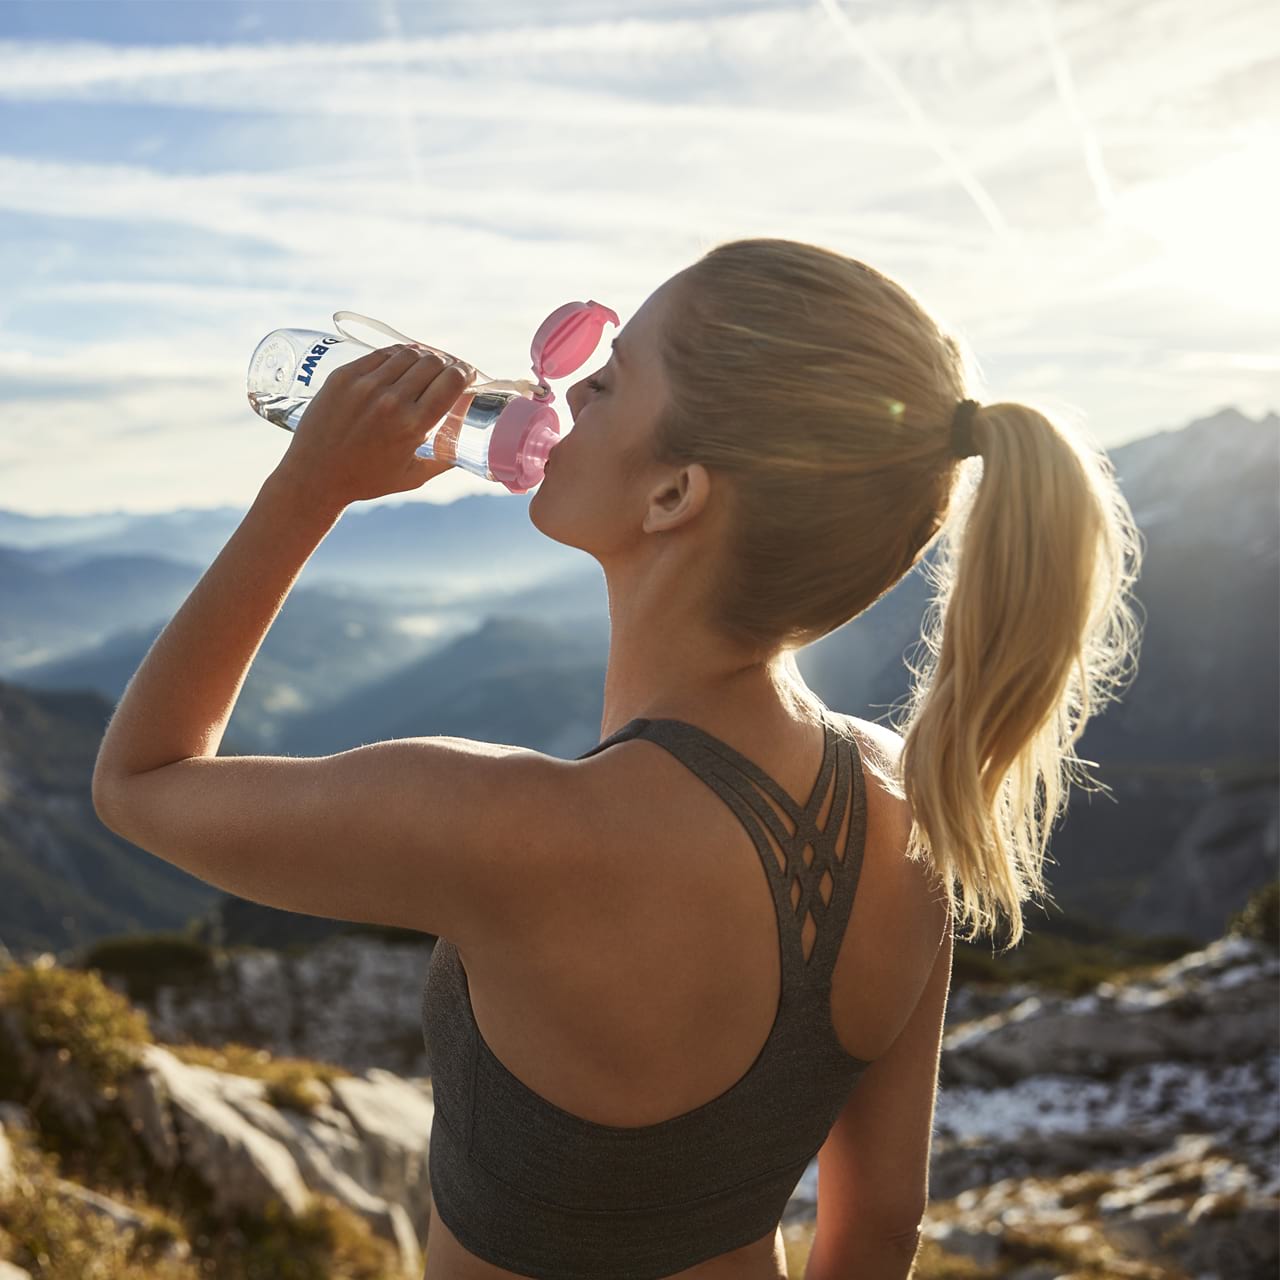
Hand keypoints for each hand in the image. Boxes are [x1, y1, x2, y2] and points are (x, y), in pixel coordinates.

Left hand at [273, 343, 474, 506]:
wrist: (314, 476)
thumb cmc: (366, 480)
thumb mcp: (414, 477)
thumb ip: (444, 461)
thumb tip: (468, 446)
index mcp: (413, 426)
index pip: (451, 380)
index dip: (465, 373)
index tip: (467, 375)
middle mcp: (391, 401)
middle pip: (433, 362)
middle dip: (447, 364)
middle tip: (447, 370)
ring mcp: (365, 385)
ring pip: (408, 353)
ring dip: (424, 356)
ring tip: (425, 365)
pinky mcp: (344, 376)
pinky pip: (380, 354)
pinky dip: (398, 354)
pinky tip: (402, 360)